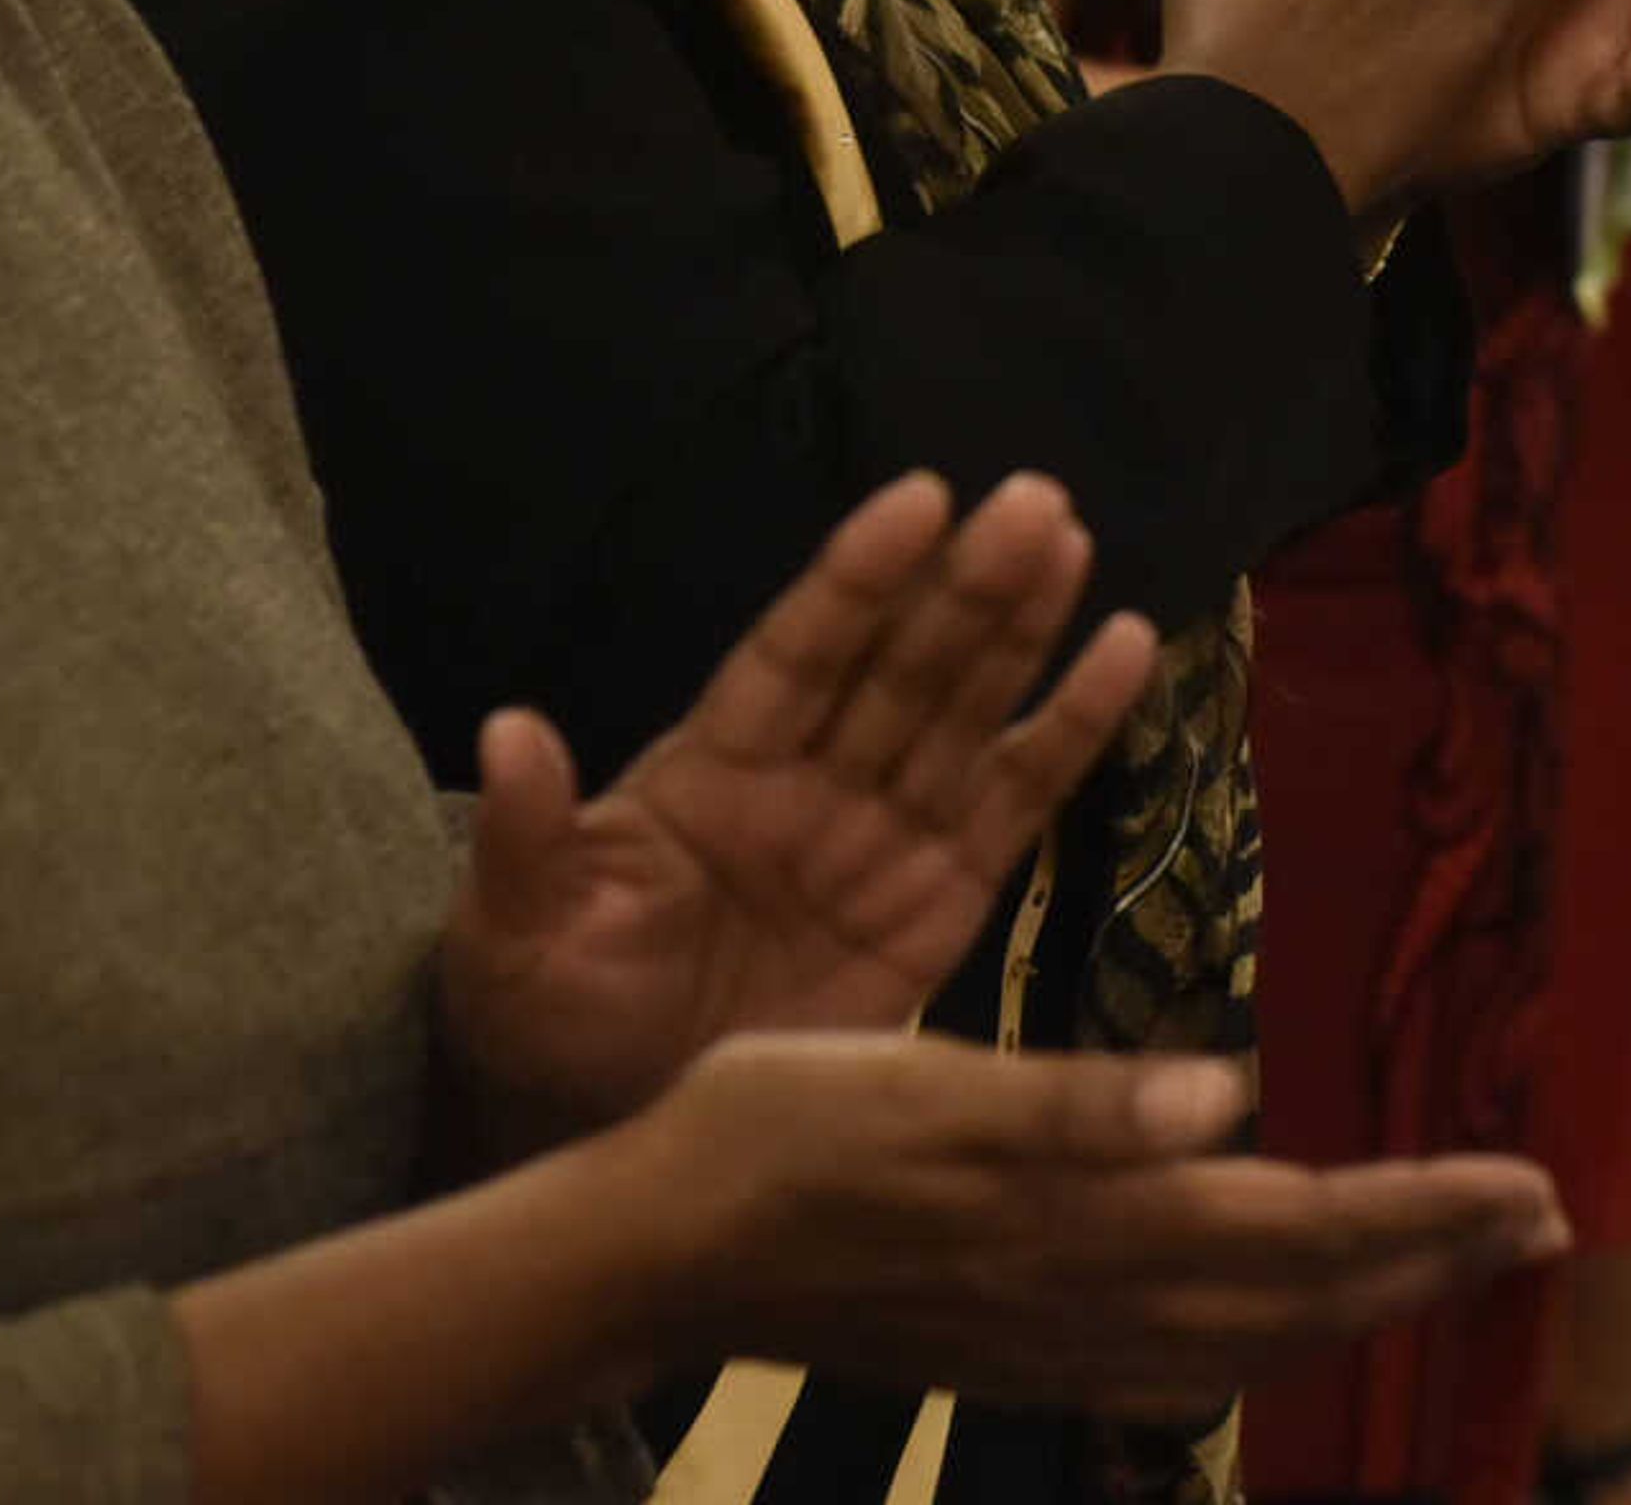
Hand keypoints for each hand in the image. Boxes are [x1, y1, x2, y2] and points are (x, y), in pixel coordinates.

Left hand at [439, 475, 1157, 1150]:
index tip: (918, 497)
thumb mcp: (513, 930)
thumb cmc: (542, 1017)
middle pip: (896, 667)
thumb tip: (505, 731)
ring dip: (1017, 630)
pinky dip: (1070, 733)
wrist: (603, 1133)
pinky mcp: (938, 911)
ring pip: (960, 714)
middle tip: (1033, 500)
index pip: (794, 654)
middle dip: (962, 586)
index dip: (856, 581)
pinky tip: (1125, 653)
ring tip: (1071, 542)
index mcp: (709, 772)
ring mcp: (876, 841)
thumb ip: (527, 836)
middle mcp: (805, 785)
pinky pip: (1013, 809)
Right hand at [629, 1034, 1564, 1420]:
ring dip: (1364, 1301)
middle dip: (1430, 1260)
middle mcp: (1092, 1299)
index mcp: (1083, 1219)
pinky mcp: (1019, 1352)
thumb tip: (1225, 1099)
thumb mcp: (914, 1079)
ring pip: (1256, 1338)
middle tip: (1544, 1222)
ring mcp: (1058, 1342)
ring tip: (1443, 1261)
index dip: (1421, 1210)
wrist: (664, 1248)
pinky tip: (1271, 1315)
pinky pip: (1190, 1362)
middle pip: (1301, 1295)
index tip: (1533, 1184)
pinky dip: (1269, 1336)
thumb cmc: (779, 1128)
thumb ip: (1072, 1102)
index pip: (1296, 1222)